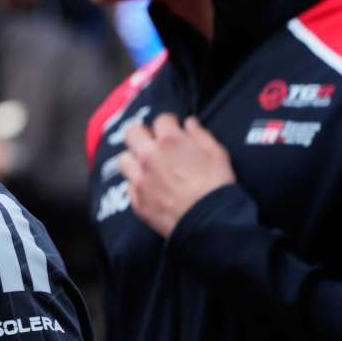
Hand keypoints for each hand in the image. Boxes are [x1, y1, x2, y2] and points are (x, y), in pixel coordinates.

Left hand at [119, 113, 235, 236]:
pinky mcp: (136, 199)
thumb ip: (200, 134)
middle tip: (154, 143)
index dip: (169, 122)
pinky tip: (151, 187)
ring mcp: (139, 178)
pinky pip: (129, 185)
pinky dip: (138, 183)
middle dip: (143, 134)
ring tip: (148, 166)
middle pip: (131, 133)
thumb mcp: (217, 154)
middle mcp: (149, 156)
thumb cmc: (216, 186)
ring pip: (124, 159)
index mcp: (169, 142)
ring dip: (134, 159)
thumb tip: (189, 122)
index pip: (160, 119)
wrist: (209, 221)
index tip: (173, 128)